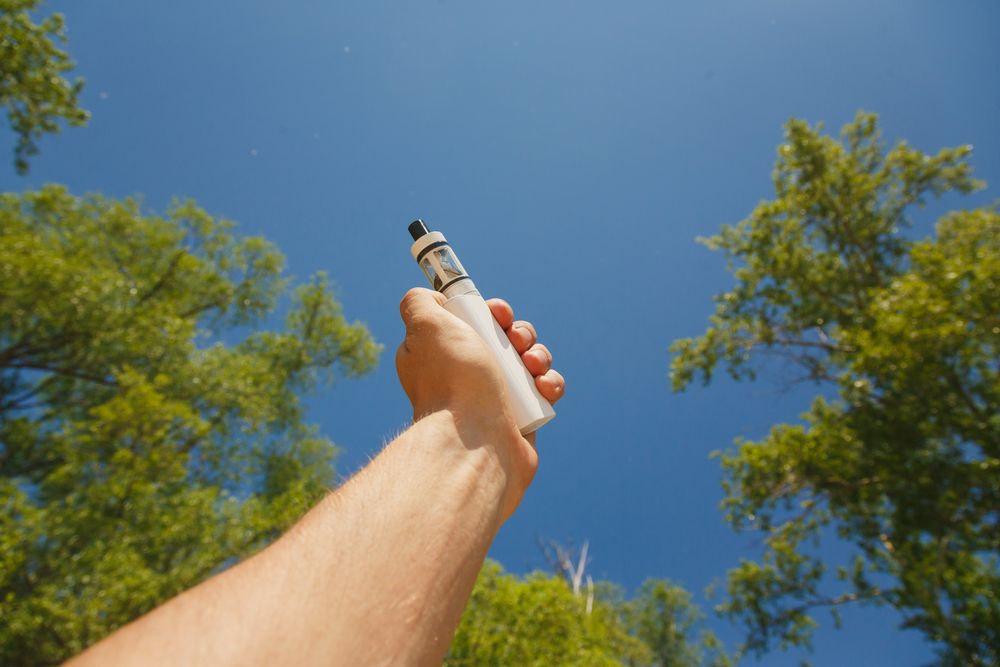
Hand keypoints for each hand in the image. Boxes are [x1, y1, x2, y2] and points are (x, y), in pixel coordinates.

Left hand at [395, 288, 564, 517]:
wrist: (476, 443)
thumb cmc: (453, 382)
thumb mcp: (424, 326)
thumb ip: (418, 303)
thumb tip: (431, 300)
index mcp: (442, 355)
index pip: (472, 322)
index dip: (490, 312)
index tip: (497, 313)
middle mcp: (465, 376)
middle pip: (505, 339)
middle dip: (520, 333)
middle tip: (518, 341)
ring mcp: (492, 399)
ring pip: (527, 363)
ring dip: (540, 356)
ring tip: (535, 368)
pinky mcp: (518, 420)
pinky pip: (542, 392)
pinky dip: (549, 385)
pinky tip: (546, 388)